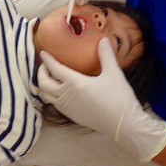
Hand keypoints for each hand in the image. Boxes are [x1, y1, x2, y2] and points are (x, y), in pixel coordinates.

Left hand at [38, 38, 165, 160]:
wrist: (125, 126)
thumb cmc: (119, 98)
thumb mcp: (114, 73)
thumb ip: (106, 55)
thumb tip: (102, 40)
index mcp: (75, 83)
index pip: (55, 69)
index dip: (47, 60)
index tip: (43, 53)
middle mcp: (67, 96)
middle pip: (44, 83)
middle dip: (41, 72)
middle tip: (46, 65)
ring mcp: (67, 108)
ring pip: (46, 95)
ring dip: (44, 84)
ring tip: (50, 77)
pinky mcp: (71, 116)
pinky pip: (54, 103)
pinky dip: (50, 94)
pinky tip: (59, 90)